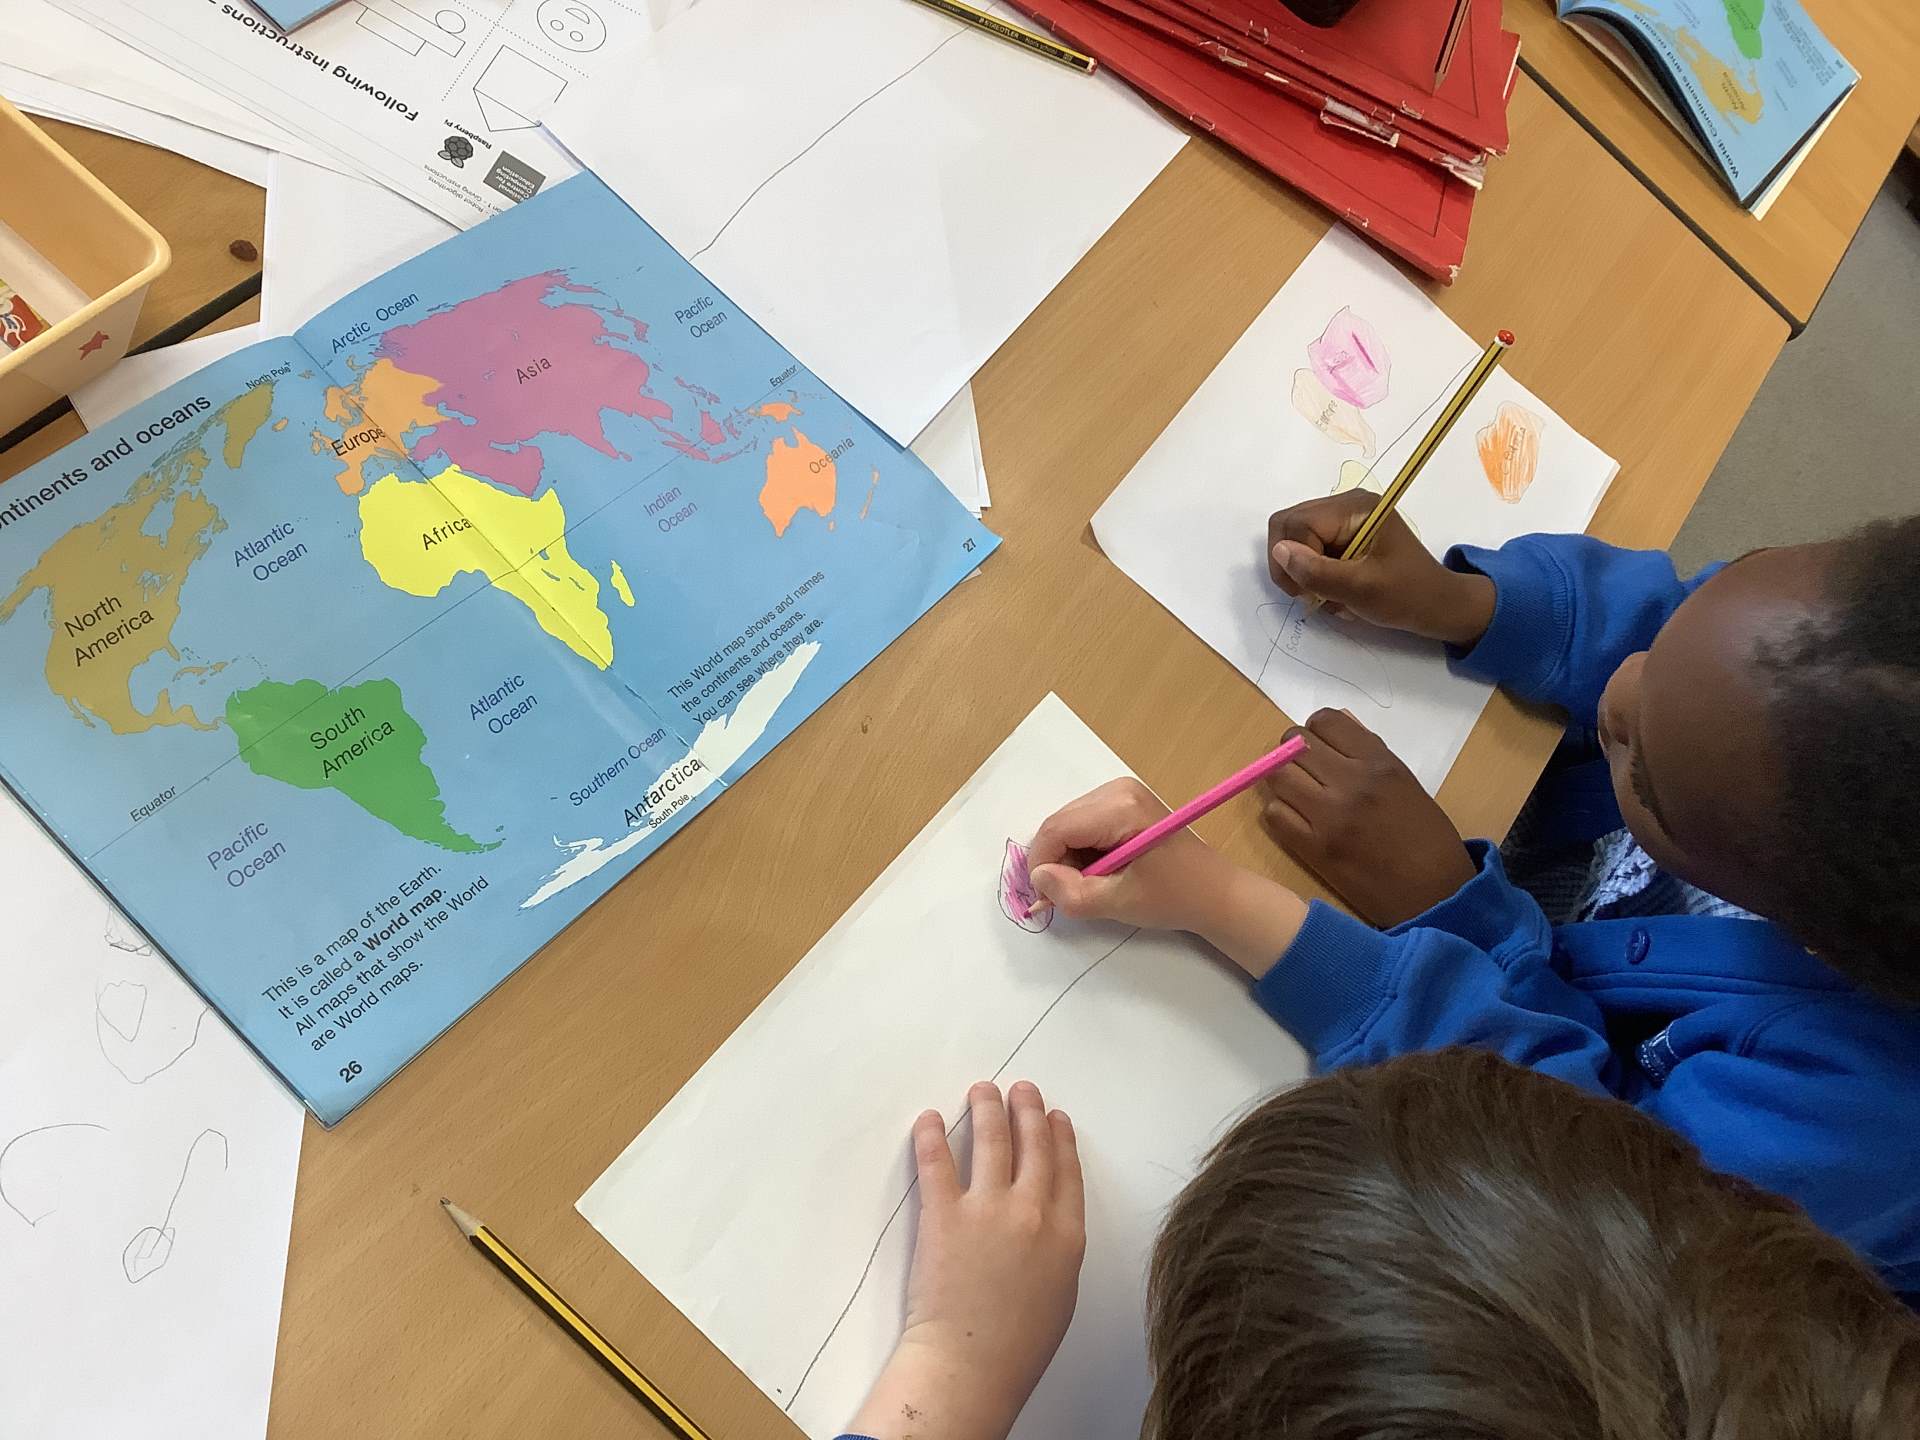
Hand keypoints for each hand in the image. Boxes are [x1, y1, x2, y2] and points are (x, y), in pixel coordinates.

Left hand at [846, 1082, 1085, 1439]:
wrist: (972, 1364)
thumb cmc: (1018, 1347)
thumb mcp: (1060, 1296)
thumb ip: (1057, 1252)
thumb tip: (1046, 1230)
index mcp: (1067, 1235)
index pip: (1066, 1170)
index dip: (1060, 1138)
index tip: (1055, 1117)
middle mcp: (1032, 1211)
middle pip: (1033, 1146)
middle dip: (1027, 1111)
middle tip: (1022, 1089)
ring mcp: (988, 1208)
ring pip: (991, 1141)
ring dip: (987, 1109)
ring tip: (982, 1090)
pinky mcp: (944, 1213)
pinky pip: (937, 1162)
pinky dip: (932, 1135)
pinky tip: (929, 1118)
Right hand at [1026, 778, 1308, 974]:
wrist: (1216, 892)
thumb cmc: (1175, 897)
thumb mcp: (1120, 903)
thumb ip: (1073, 894)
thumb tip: (1038, 880)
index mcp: (1120, 808)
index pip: (1056, 830)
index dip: (1041, 866)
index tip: (1046, 899)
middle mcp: (1117, 789)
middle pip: (1059, 824)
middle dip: (1056, 862)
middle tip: (1071, 895)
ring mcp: (1121, 791)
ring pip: (1067, 824)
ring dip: (1068, 858)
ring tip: (1093, 884)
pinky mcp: (1124, 801)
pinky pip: (1083, 823)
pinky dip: (1081, 850)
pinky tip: (1102, 870)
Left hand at [1261, 708, 1475, 926]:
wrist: (1435, 893)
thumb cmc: (1427, 838)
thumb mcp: (1405, 783)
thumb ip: (1368, 753)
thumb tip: (1336, 725)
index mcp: (1379, 762)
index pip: (1325, 721)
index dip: (1315, 731)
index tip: (1318, 747)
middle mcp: (1352, 781)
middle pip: (1294, 744)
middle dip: (1293, 753)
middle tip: (1304, 772)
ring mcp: (1330, 815)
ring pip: (1277, 776)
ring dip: (1283, 782)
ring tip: (1298, 795)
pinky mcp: (1314, 849)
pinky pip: (1274, 815)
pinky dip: (1280, 814)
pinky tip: (1297, 821)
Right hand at [1267, 491, 1494, 646]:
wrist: (1439, 606)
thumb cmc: (1408, 595)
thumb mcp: (1362, 588)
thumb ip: (1318, 571)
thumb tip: (1280, 551)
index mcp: (1355, 507)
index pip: (1297, 524)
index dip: (1294, 561)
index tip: (1312, 594)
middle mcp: (1346, 504)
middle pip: (1289, 527)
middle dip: (1294, 566)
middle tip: (1314, 596)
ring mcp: (1344, 519)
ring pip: (1295, 542)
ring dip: (1306, 575)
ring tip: (1332, 596)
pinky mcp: (1344, 536)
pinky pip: (1310, 551)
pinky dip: (1317, 576)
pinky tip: (1338, 592)